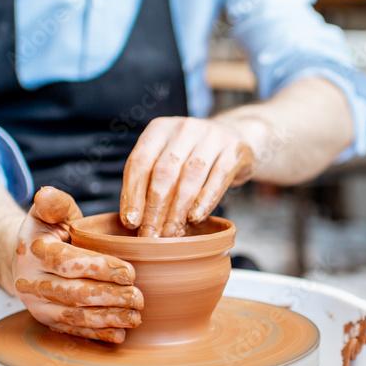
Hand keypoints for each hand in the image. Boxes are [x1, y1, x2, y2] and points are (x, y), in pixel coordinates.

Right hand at [14, 187, 142, 342]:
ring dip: (106, 319)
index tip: (129, 272)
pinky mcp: (46, 321)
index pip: (67, 262)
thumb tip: (47, 194)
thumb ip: (54, 203)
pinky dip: (96, 335)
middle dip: (109, 297)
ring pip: (73, 316)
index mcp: (34, 252)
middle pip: (74, 293)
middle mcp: (31, 282)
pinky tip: (119, 335)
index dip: (100, 268)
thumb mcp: (51, 212)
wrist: (27, 259)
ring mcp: (37, 305)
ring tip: (135, 317)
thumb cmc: (50, 231)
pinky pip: (72, 330)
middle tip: (139, 298)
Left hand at [120, 117, 254, 236]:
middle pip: (164, 172)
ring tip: (171, 234)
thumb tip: (133, 221)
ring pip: (190, 177)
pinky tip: (195, 219)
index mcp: (159, 129)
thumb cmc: (193, 155)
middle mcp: (184, 128)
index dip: (133, 194)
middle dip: (155, 209)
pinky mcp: (234, 149)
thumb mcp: (168, 156)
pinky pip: (218, 179)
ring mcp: (212, 136)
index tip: (130, 222)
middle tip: (150, 236)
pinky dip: (205, 201)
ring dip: (178, 210)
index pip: (139, 162)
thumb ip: (150, 180)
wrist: (235, 136)